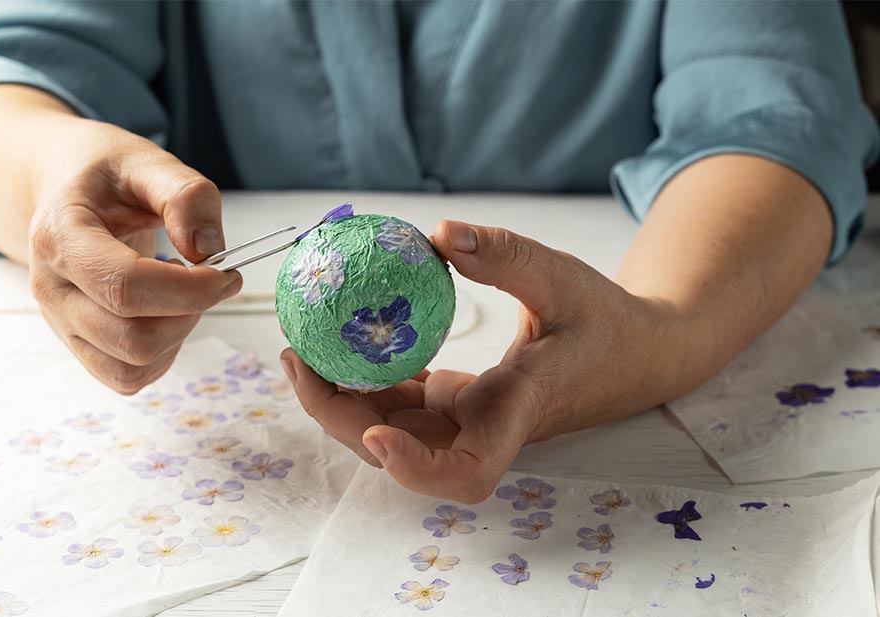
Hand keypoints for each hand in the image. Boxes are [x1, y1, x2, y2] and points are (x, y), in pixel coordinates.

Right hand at [28, 120, 240, 393]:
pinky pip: (127, 377)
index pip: (126, 287)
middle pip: (132, 339)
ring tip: (180, 291)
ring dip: (177, 337)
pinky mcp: (79, 345)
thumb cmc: (105, 175)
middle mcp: (52, 289)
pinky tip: (166, 313)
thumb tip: (208, 248)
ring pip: (132, 367)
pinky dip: (163, 355)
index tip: (227, 273)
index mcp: (60, 237)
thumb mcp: (147, 161)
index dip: (189, 290)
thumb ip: (185, 195)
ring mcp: (61, 323)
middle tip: (210, 278)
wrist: (61, 186)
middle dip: (190, 314)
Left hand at [281, 220, 680, 502]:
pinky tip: (341, 339)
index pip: (467, 470)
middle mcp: (483, 429)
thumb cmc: (607, 321)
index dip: (414, 468)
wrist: (635, 355)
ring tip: (302, 344)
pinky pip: (401, 400)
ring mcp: (466, 421)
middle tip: (296, 356)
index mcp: (517, 414)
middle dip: (338, 416)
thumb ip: (507, 256)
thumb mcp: (564, 277)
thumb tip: (439, 232)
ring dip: (341, 396)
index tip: (373, 434)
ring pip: (390, 427)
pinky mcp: (457, 404)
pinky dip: (366, 376)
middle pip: (401, 450)